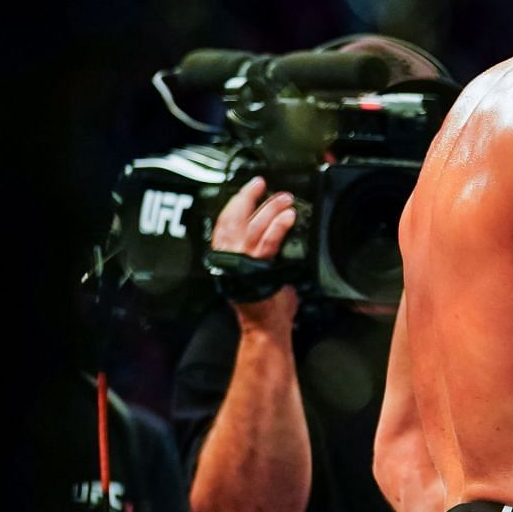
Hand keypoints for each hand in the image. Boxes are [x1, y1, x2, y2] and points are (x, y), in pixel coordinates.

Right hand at [213, 176, 299, 331]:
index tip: (248, 189)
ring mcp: (241, 263)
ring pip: (252, 226)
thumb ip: (260, 253)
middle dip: (248, 197)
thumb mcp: (256, 273)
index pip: (224, 223)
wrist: (264, 327)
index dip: (235, 202)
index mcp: (225, 258)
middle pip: (233, 219)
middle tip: (263, 184)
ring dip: (269, 208)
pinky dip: (278, 227)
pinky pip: (267, 242)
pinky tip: (288, 216)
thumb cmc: (264, 305)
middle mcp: (228, 258)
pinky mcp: (257, 270)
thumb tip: (275, 233)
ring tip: (284, 198)